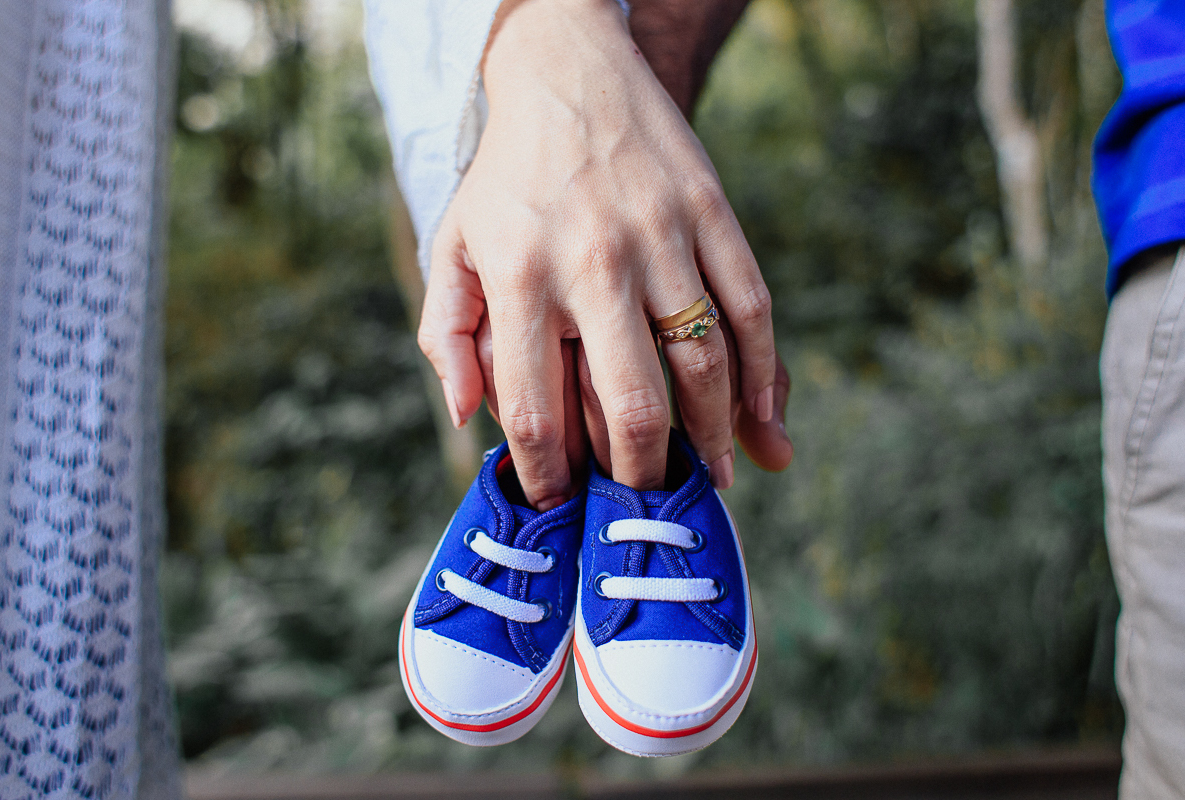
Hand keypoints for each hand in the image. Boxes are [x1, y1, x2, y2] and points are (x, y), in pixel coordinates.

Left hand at [418, 0, 779, 508]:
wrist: (567, 74)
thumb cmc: (506, 180)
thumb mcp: (452, 248)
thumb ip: (449, 336)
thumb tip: (467, 420)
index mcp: (519, 278)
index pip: (536, 411)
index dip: (550, 476)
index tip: (562, 501)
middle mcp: (592, 261)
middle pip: (630, 404)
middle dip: (641, 475)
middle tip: (644, 507)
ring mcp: (660, 236)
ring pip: (703, 363)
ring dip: (713, 438)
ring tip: (710, 482)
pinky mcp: (711, 214)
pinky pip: (750, 308)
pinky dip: (764, 376)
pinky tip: (765, 422)